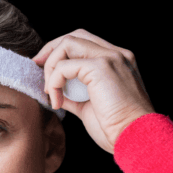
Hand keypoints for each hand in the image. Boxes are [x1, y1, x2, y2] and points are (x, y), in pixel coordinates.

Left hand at [33, 29, 155, 153]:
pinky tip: (56, 101)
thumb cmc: (116, 128)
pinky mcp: (100, 67)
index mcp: (117, 61)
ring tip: (50, 92)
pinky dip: (54, 82)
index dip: (60, 51)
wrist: (136, 137)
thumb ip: (74, 95)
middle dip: (50, 49)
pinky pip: (64, 66)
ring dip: (51, 67)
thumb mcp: (90, 107)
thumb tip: (55, 93)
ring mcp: (110, 58)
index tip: (44, 68)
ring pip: (67, 44)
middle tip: (37, 66)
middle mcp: (116, 54)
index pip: (84, 42)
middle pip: (74, 35)